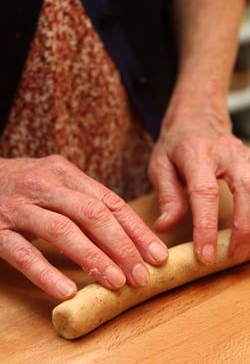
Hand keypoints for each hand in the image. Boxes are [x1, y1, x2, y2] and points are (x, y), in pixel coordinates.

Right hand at [0, 155, 167, 299]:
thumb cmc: (23, 185)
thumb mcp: (55, 182)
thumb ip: (84, 201)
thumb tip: (125, 234)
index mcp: (65, 173)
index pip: (109, 201)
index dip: (135, 230)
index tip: (156, 254)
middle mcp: (45, 185)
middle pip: (92, 214)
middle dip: (122, 246)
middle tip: (141, 275)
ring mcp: (20, 207)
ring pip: (62, 231)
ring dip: (93, 258)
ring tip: (115, 283)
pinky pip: (24, 253)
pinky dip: (46, 273)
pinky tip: (67, 292)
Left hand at [148, 104, 249, 264]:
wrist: (196, 119)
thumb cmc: (175, 146)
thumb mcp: (160, 166)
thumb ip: (167, 196)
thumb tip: (166, 227)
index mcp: (196, 153)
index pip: (205, 193)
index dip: (206, 226)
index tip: (205, 254)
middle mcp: (226, 151)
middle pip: (245, 189)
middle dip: (243, 226)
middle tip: (233, 254)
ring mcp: (244, 154)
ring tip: (245, 248)